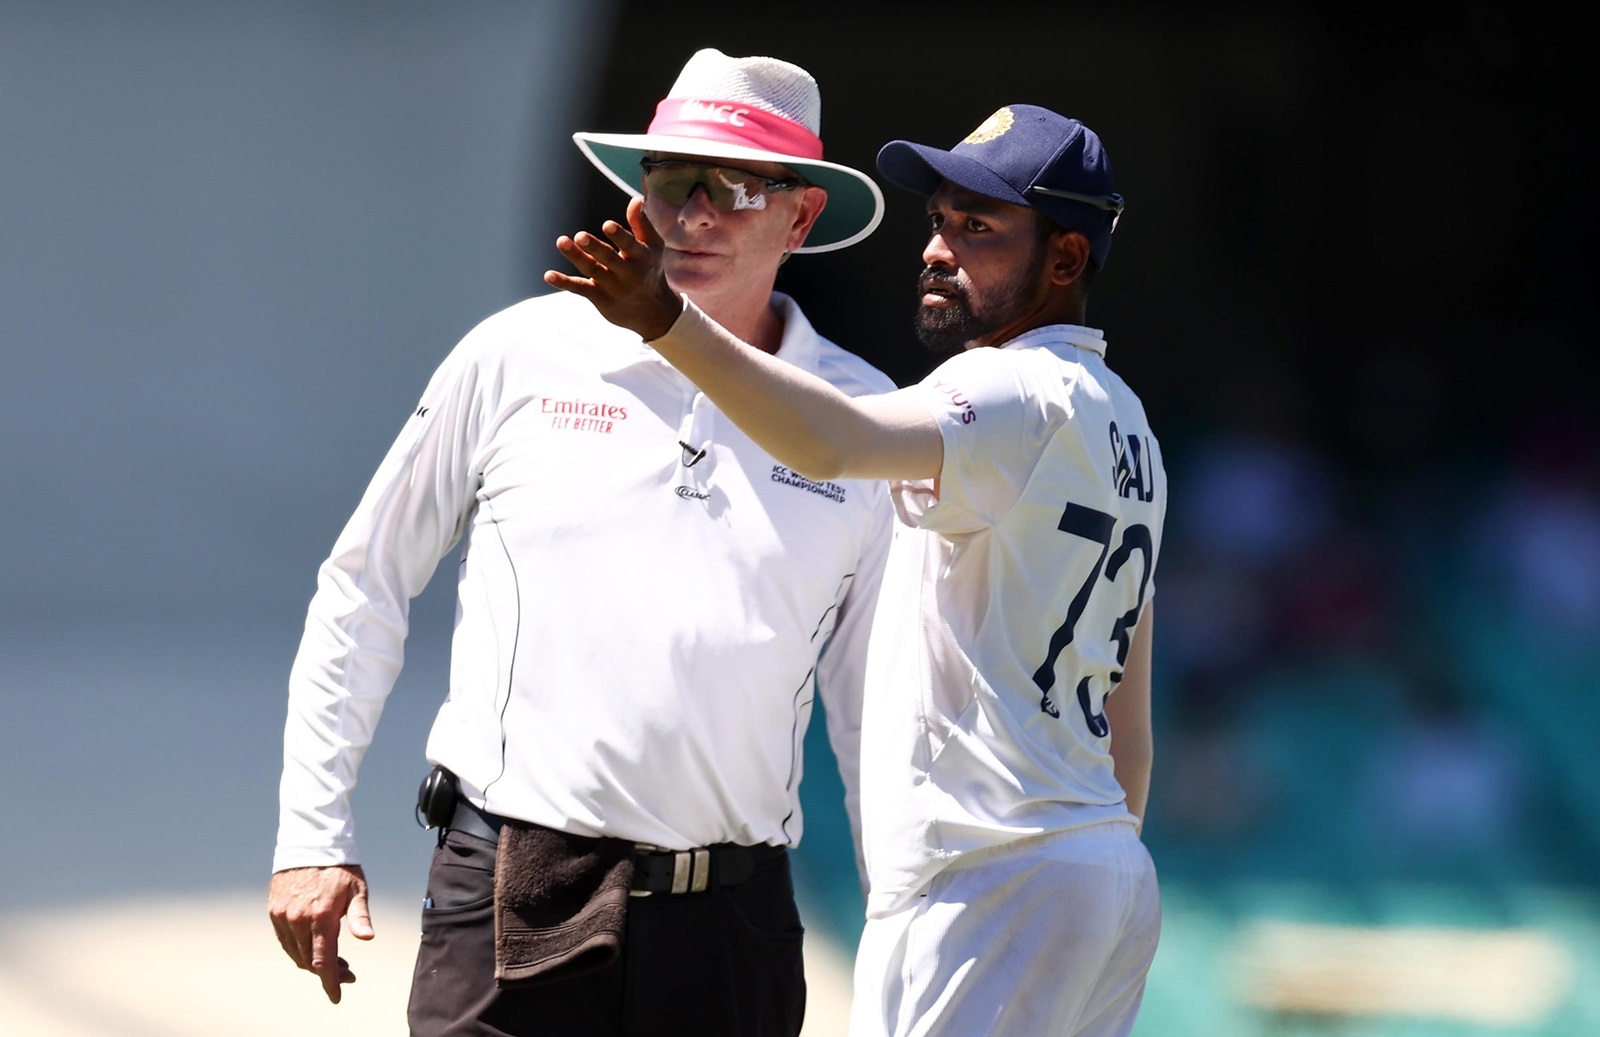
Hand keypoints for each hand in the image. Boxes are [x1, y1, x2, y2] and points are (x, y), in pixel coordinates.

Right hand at [267, 864, 373, 1003]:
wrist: (310, 843)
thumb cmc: (340, 867)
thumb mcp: (357, 890)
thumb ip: (360, 916)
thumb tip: (368, 938)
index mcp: (322, 917)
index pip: (323, 961)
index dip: (330, 981)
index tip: (336, 995)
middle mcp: (298, 920)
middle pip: (309, 961)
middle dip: (328, 971)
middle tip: (347, 971)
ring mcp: (283, 916)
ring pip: (295, 953)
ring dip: (312, 962)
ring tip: (333, 960)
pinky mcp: (274, 910)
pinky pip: (285, 940)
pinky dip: (298, 950)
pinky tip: (312, 947)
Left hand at [544, 196, 683, 340]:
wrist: (652, 313)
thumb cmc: (649, 270)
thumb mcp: (652, 247)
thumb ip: (642, 224)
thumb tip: (636, 200)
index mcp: (642, 258)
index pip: (631, 246)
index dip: (619, 236)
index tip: (607, 225)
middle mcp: (628, 274)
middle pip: (609, 259)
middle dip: (594, 248)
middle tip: (580, 235)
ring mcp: (613, 287)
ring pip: (592, 270)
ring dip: (576, 257)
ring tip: (561, 241)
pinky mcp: (600, 298)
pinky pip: (580, 289)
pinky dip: (564, 282)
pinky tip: (548, 275)